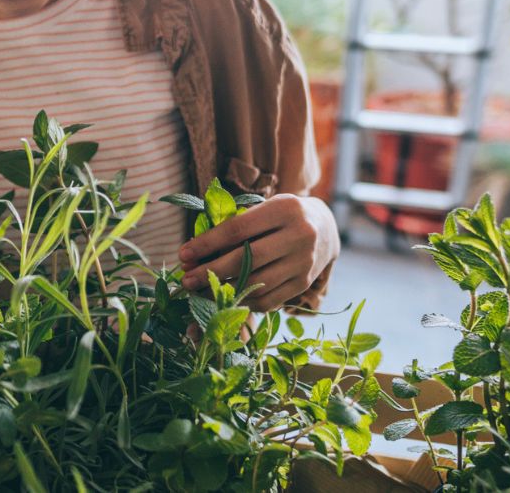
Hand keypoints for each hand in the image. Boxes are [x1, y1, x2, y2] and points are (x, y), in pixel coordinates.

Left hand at [178, 194, 338, 311]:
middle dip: (210, 272)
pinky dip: (242, 301)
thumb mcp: (263, 208)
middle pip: (246, 259)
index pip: (237, 229)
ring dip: (222, 291)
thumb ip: (235, 224)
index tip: (183, 254)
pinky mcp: (304, 283)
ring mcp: (304, 262)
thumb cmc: (281, 216)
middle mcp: (299, 235)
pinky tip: (224, 298)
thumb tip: (195, 251)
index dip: (207, 244)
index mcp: (285, 209)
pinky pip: (268, 300)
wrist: (326, 228)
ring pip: (256, 283)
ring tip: (199, 291)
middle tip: (185, 279)